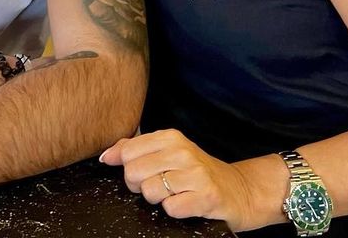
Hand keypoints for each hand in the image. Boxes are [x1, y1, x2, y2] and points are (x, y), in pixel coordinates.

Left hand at [99, 129, 262, 231]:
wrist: (241, 190)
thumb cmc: (197, 173)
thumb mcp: (168, 153)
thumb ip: (135, 150)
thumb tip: (106, 156)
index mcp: (170, 137)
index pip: (127, 151)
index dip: (127, 168)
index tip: (140, 173)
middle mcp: (183, 151)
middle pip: (134, 172)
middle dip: (140, 186)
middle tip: (159, 186)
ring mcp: (196, 174)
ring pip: (150, 191)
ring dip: (158, 199)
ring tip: (174, 194)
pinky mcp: (207, 197)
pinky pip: (171, 208)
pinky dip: (174, 211)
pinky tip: (186, 203)